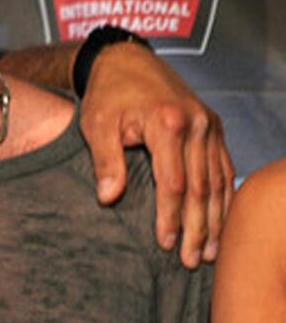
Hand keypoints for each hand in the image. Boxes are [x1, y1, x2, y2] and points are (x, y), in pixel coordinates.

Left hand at [79, 41, 233, 267]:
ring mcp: (209, 125)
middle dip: (198, 228)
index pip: (173, 183)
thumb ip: (105, 161)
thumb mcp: (97, 124)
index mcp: (167, 123)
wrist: (125, 61)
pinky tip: (222, 222)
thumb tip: (108, 199)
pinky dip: (225, 198)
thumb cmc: (107, 94)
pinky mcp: (213, 127)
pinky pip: (224, 168)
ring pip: (218, 181)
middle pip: (201, 188)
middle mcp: (196, 124)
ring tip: (211, 252)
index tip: (166, 245)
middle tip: (193, 261)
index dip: (171, 217)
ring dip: (216, 219)